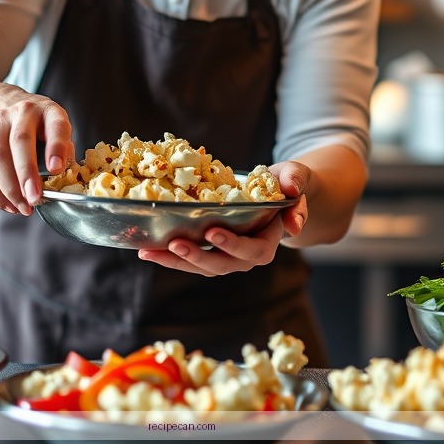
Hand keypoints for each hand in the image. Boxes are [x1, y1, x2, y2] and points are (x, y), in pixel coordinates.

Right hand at [0, 85, 73, 215]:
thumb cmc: (36, 122)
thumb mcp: (55, 125)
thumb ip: (63, 149)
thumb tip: (65, 178)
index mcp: (47, 110)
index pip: (55, 125)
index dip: (57, 147)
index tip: (57, 170)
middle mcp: (21, 112)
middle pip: (20, 142)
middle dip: (26, 174)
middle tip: (34, 198)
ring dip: (9, 188)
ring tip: (22, 207)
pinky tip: (7, 204)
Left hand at [137, 161, 308, 275]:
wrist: (277, 193)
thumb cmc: (286, 183)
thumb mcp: (296, 177)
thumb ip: (296, 183)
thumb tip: (292, 196)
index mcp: (268, 241)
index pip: (252, 250)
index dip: (232, 245)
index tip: (212, 232)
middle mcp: (246, 255)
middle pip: (221, 265)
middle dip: (196, 257)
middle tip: (174, 243)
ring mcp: (227, 256)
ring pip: (201, 266)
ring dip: (175, 261)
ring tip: (150, 252)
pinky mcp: (210, 250)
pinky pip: (190, 258)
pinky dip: (169, 255)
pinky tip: (147, 249)